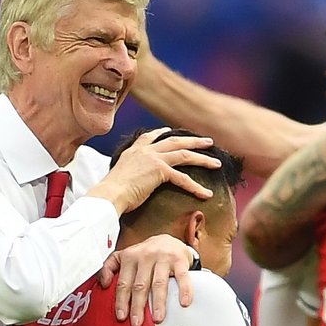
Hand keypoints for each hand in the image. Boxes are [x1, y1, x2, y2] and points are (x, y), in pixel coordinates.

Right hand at [87, 128, 220, 215]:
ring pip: (185, 154)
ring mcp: (153, 158)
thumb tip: (132, 181)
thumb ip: (130, 173)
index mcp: (134, 150)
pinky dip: (196, 187)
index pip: (150, 136)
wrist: (109, 194)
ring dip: (203, 158)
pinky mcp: (159, 170)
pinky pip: (183, 178)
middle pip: (175, 141)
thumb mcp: (120, 175)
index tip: (171, 130)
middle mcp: (144, 150)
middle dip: (193, 140)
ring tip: (217, 163)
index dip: (162, 132)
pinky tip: (206, 194)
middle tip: (208, 141)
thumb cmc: (112, 192)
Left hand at [100, 234, 196, 325]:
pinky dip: (184, 290)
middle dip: (138, 305)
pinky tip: (184, 303)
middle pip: (140, 285)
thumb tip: (103, 284)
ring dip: (158, 303)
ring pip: (159, 283)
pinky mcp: (180, 261)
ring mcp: (163, 258)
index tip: (122, 316)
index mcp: (130, 257)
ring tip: (157, 318)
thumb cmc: (145, 254)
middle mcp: (145, 256)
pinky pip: (182, 277)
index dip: (122, 301)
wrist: (168, 240)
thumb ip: (110, 267)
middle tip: (136, 322)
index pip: (124, 282)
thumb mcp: (124, 255)